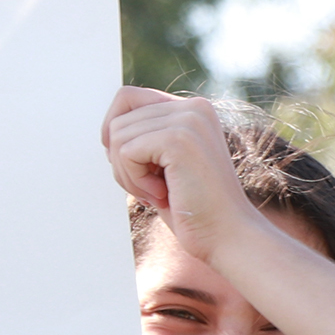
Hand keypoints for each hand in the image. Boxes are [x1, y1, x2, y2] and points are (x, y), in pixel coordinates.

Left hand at [99, 87, 261, 265]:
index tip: (125, 164)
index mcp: (192, 110)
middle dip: (121, 162)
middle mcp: (193, 107)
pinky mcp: (178, 139)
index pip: (129, 98)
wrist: (227, 236)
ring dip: (128, 175)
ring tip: (156, 194)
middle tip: (147, 189)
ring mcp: (187, 120)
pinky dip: (135, 181)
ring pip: (118, 137)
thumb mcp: (166, 167)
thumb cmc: (194, 209)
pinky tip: (161, 195)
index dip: (114, 130)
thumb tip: (108, 132)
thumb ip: (146, 141)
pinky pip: (126, 152)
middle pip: (119, 119)